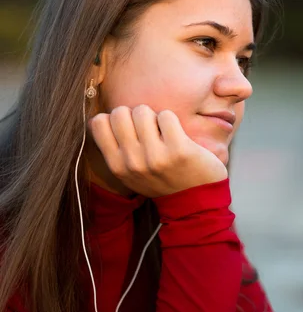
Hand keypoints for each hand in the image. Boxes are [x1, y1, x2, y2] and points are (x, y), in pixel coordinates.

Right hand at [87, 105, 227, 197]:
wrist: (195, 199)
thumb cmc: (161, 179)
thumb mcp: (130, 173)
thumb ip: (114, 150)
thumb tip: (97, 118)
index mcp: (117, 166)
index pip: (98, 123)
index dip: (114, 119)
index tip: (129, 127)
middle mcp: (133, 163)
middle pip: (119, 113)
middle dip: (134, 114)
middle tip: (147, 127)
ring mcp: (155, 157)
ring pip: (142, 111)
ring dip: (154, 116)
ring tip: (162, 131)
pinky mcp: (179, 150)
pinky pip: (166, 116)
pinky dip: (171, 120)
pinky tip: (176, 134)